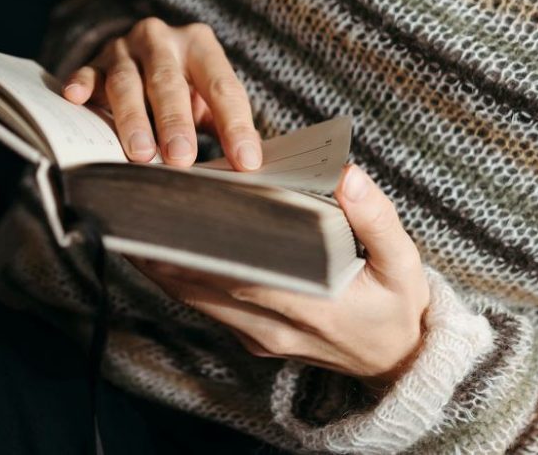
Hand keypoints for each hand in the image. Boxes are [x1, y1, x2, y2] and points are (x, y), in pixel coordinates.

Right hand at [61, 17, 261, 170]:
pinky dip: (81, 85)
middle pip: (168, 82)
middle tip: (181, 158)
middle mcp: (162, 39)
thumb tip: (248, 166)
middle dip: (175, 122)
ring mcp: (124, 49)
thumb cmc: (184, 86)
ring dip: (133, 118)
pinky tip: (76, 99)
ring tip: (140, 153)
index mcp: (200, 45)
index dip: (235, 125)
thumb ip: (226, 125)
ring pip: (126, 82)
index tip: (245, 162)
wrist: (143, 53)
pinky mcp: (94, 61)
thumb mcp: (208, 98)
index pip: (222, 86)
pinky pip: (86, 73)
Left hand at [129, 164, 430, 389]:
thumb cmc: (396, 306)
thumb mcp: (402, 262)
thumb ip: (376, 219)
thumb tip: (347, 175)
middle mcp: (275, 326)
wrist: (395, 361)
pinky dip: (182, 282)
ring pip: (198, 301)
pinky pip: (208, 310)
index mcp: (310, 305)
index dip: (197, 251)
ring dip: (165, 269)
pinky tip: (163, 255)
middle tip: (134, 213)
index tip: (167, 222)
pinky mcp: (253, 340)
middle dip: (166, 252)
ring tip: (135, 228)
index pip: (239, 276)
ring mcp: (260, 337)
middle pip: (204, 288)